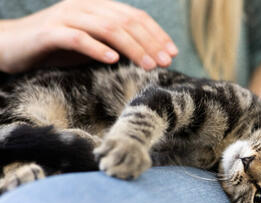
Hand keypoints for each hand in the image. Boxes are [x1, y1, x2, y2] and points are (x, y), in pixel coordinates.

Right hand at [0, 0, 177, 72]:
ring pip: (107, 28)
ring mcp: (67, 17)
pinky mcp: (50, 32)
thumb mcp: (91, 46)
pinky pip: (78, 38)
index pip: (135, 16)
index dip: (157, 34)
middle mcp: (85, 7)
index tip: (172, 53)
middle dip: (150, 42)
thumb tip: (149, 58)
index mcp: (98, 7)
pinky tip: (113, 60)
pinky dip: (97, 48)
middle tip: (165, 62)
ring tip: (148, 65)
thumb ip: (115, 46)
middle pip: (126, 21)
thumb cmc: (55, 48)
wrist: (11, 46)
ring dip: (132, 47)